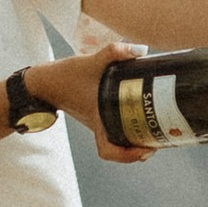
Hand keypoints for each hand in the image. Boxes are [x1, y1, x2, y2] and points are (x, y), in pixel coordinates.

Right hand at [28, 42, 157, 160]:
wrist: (46, 80)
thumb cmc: (65, 76)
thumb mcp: (91, 61)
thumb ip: (115, 52)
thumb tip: (142, 50)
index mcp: (97, 122)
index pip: (108, 151)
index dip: (126, 156)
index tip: (144, 150)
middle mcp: (99, 126)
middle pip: (121, 150)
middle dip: (141, 149)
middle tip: (160, 141)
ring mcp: (101, 122)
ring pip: (121, 140)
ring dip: (138, 140)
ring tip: (158, 132)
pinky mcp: (101, 114)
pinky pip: (119, 128)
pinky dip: (132, 128)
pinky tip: (146, 114)